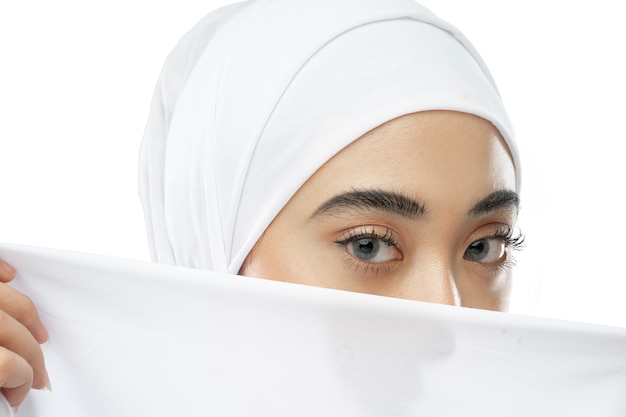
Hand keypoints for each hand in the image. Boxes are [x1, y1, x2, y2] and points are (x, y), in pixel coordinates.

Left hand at [0, 260, 49, 408]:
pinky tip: (10, 278)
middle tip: (31, 378)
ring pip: (13, 301)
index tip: (14, 396)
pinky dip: (4, 271)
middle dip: (31, 360)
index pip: (8, 366)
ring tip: (38, 337)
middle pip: (17, 335)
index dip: (18, 384)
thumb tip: (4, 388)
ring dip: (31, 319)